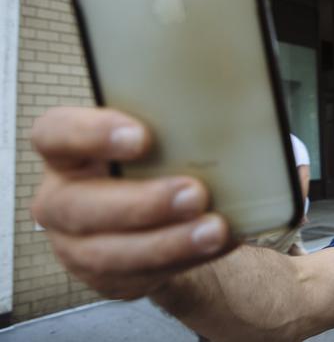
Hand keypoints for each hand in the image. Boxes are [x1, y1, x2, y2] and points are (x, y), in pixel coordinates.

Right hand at [30, 107, 233, 299]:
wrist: (156, 216)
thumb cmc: (152, 162)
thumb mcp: (153, 137)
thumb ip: (169, 124)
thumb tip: (221, 110)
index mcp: (66, 152)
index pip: (55, 134)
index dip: (92, 135)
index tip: (142, 137)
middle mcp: (61, 199)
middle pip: (82, 206)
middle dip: (143, 203)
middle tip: (195, 193)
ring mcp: (76, 245)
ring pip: (109, 253)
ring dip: (167, 243)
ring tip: (213, 230)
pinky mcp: (105, 278)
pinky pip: (139, 276)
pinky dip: (183, 260)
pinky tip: (216, 244)